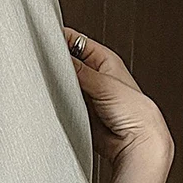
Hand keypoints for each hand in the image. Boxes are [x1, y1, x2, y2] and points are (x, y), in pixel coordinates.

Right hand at [63, 27, 173, 167]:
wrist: (135, 142)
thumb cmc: (134, 111)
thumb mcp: (104, 84)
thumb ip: (79, 71)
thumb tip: (59, 59)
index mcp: (104, 59)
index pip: (76, 42)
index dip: (61, 39)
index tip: (47, 44)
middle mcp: (95, 75)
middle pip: (67, 63)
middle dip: (58, 66)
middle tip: (49, 69)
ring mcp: (86, 94)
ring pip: (63, 84)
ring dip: (58, 87)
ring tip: (56, 89)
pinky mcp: (80, 112)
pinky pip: (63, 103)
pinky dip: (58, 103)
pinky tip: (58, 104)